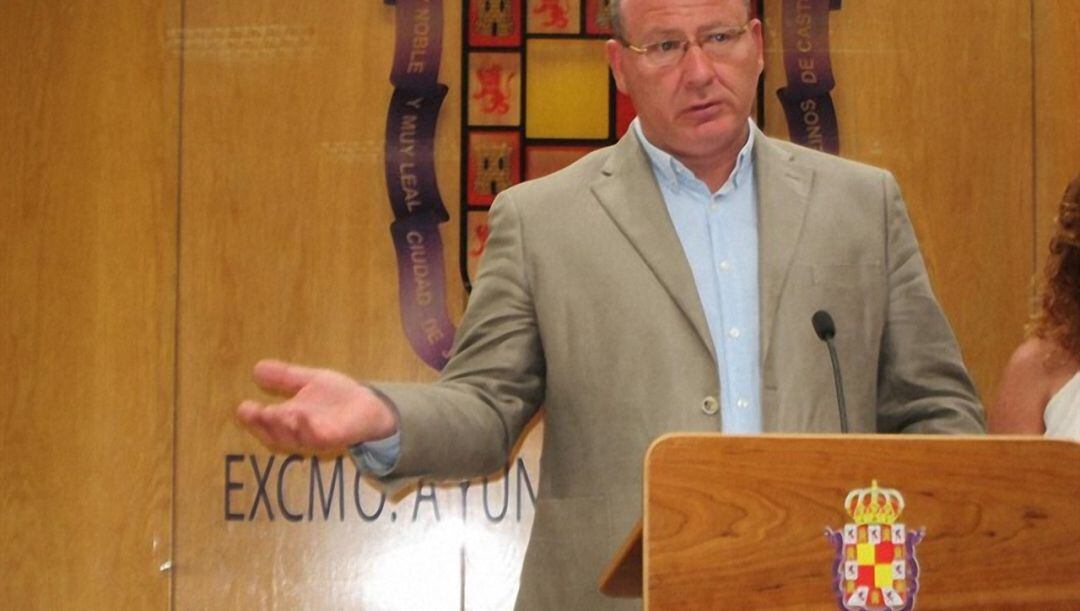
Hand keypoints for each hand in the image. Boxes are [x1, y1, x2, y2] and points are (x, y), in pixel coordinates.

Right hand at [235, 359, 397, 453]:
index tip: (241, 407)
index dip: (252, 418)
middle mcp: (299, 431)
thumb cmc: (337, 397)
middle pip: (274, 434)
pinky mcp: (334, 437)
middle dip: (261, 424)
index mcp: (289, 418)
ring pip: (293, 438)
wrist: (370, 405)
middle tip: (249, 412)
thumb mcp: (308, 381)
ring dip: (281, 426)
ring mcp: (316, 436)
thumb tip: (256, 368)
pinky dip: (307, 428)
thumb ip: (285, 377)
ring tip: (273, 412)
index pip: (265, 422)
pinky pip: (318, 437)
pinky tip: (300, 415)